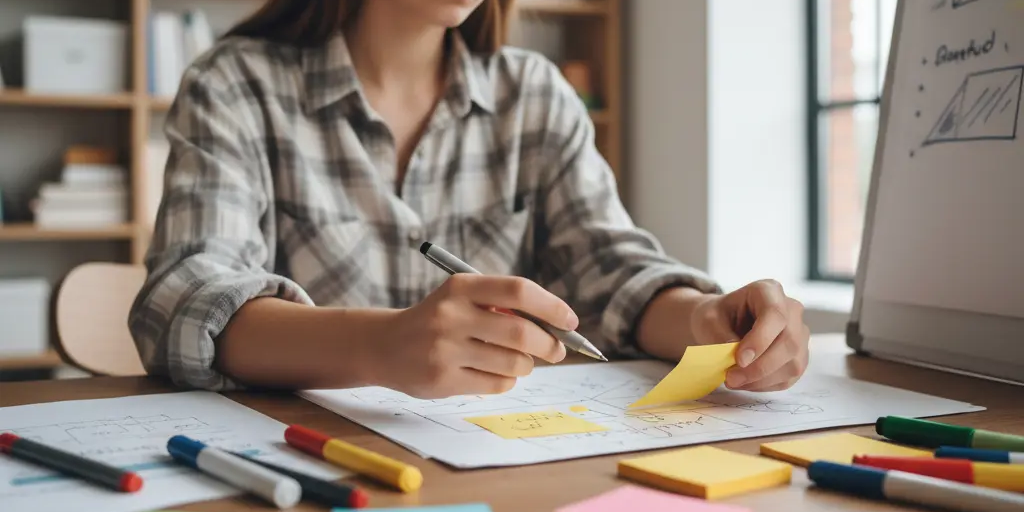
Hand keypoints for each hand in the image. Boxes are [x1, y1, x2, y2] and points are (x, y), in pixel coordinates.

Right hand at [377, 274, 574, 398]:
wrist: (385, 345)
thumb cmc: (438, 319)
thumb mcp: (462, 298)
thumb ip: (503, 305)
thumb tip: (558, 327)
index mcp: (461, 287)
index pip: (519, 291)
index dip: (552, 306)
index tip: (570, 321)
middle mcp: (451, 315)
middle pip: (522, 332)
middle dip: (549, 344)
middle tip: (557, 350)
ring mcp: (445, 349)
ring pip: (514, 363)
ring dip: (527, 365)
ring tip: (520, 362)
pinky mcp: (443, 379)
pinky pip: (497, 384)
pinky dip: (508, 380)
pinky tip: (496, 373)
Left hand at [690, 280, 809, 391]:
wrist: (722, 322)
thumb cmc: (717, 317)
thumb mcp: (709, 320)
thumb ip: (721, 336)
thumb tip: (738, 359)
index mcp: (769, 291)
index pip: (775, 315)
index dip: (760, 340)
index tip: (739, 360)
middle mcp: (791, 310)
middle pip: (789, 342)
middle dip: (760, 367)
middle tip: (731, 378)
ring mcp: (799, 334)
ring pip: (793, 363)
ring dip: (761, 379)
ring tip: (733, 380)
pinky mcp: (798, 357)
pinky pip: (789, 377)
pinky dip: (765, 385)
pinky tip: (745, 382)